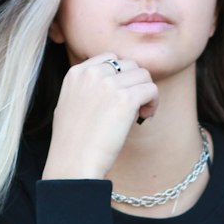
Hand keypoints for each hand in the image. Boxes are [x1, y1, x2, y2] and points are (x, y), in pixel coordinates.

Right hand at [42, 54, 158, 180]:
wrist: (73, 164)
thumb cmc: (72, 145)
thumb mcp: (70, 107)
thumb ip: (87, 90)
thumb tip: (113, 89)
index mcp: (76, 73)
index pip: (110, 59)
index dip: (121, 77)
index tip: (121, 97)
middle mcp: (92, 73)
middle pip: (129, 65)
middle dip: (135, 84)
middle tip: (135, 107)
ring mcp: (109, 84)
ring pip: (143, 75)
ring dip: (147, 93)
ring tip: (142, 113)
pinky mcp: (125, 99)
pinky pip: (151, 89)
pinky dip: (153, 102)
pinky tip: (147, 117)